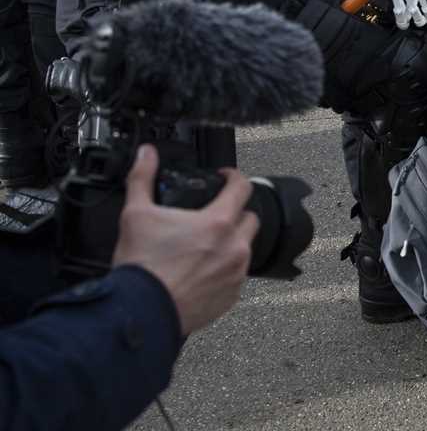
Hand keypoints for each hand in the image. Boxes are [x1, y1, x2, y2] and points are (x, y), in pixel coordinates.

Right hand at [112, 145, 258, 335]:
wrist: (141, 313)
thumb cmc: (142, 267)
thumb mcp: (136, 214)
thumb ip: (142, 178)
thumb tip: (146, 154)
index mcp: (218, 222)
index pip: (242, 187)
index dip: (234, 177)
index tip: (225, 177)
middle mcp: (235, 246)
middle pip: (250, 218)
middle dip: (235, 213)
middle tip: (212, 216)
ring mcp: (236, 273)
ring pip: (245, 248)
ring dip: (231, 242)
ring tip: (204, 246)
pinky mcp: (231, 296)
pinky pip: (237, 276)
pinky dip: (224, 269)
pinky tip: (202, 271)